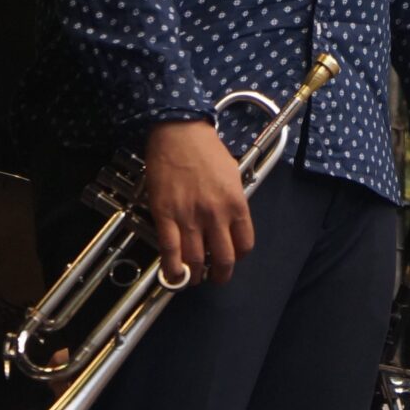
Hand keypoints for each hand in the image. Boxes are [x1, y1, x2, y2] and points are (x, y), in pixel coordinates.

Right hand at [144, 119, 253, 284]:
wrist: (178, 132)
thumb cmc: (206, 149)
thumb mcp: (232, 173)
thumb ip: (233, 201)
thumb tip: (229, 222)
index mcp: (236, 204)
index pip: (244, 245)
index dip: (238, 258)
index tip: (230, 258)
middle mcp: (216, 215)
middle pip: (223, 259)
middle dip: (220, 275)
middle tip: (214, 277)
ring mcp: (190, 217)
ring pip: (195, 261)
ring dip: (194, 275)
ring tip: (192, 276)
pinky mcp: (166, 215)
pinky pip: (170, 251)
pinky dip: (172, 269)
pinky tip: (173, 275)